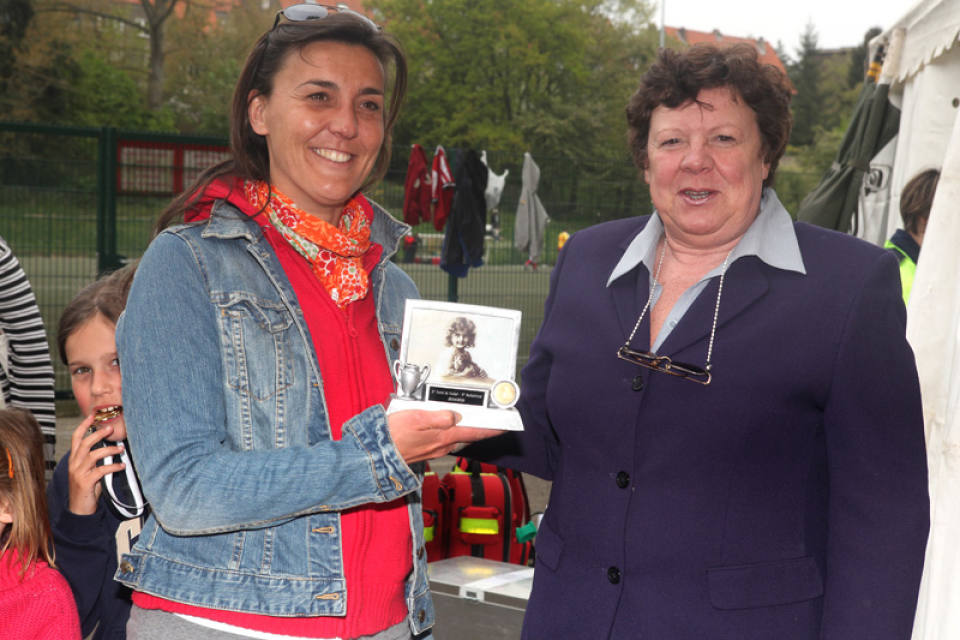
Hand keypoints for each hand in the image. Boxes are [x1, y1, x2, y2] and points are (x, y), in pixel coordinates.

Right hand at [66, 416, 125, 515]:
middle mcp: (74, 465)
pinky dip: (113, 466)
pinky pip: (100, 471)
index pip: (76, 438)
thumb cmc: (87, 489)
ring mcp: (78, 474)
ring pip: (93, 456)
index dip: (83, 426)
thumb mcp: (90, 471)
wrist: (79, 510)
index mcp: (74, 460)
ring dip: (109, 450)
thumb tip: (113, 447)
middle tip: (110, 428)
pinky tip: (121, 465)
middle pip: (84, 444)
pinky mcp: (85, 483)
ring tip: (121, 449)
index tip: (92, 415)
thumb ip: (97, 460)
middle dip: (98, 434)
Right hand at [387, 409, 504, 463]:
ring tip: (471, 418)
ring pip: (456, 437)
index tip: (506, 426)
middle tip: (492, 419)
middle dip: (480, 428)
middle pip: (468, 435)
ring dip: (465, 429)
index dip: (492, 429)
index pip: (474, 432)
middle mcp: (442, 446)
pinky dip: (450, 432)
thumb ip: (440, 416)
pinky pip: (444, 439)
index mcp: (443, 436)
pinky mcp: (427, 450)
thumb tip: (456, 415)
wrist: (377, 454)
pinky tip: (446, 424)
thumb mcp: (417, 417)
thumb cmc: (393, 435)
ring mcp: (435, 449)